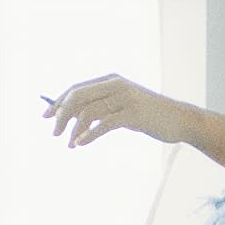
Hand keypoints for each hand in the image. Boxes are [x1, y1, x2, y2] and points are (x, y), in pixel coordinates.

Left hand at [43, 73, 188, 149]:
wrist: (179, 119)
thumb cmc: (147, 114)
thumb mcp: (122, 105)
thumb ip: (101, 106)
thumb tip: (70, 115)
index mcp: (111, 80)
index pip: (76, 88)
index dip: (58, 102)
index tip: (46, 117)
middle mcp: (116, 85)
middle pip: (78, 96)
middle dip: (61, 115)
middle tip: (53, 133)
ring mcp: (125, 98)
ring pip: (89, 112)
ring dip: (74, 130)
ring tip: (70, 143)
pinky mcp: (133, 114)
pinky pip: (104, 124)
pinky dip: (89, 134)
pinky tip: (80, 143)